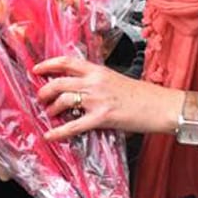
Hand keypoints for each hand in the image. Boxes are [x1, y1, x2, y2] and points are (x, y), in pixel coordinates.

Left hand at [34, 56, 185, 142]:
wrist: (161, 105)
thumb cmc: (142, 95)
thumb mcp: (115, 80)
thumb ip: (96, 82)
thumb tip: (79, 89)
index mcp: (98, 70)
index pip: (67, 62)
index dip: (48, 64)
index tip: (36, 69)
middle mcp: (95, 81)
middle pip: (59, 82)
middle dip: (44, 91)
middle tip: (41, 98)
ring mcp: (97, 99)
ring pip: (63, 100)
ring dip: (51, 109)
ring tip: (49, 115)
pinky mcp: (102, 117)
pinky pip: (74, 125)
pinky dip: (59, 131)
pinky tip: (50, 135)